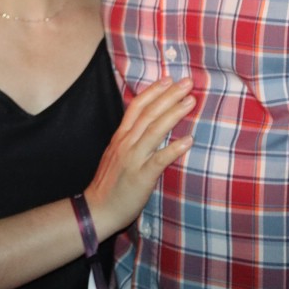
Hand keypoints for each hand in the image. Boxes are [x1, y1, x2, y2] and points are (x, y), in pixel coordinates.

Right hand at [84, 77, 194, 235]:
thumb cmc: (110, 183)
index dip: (153, 91)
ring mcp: (133, 159)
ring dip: (174, 114)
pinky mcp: (141, 177)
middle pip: (148, 113)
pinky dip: (174, 149)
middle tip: (188, 82)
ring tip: (191, 101)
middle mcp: (126, 143)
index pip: (136, 107)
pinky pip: (159, 160)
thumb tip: (149, 126)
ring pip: (154, 130)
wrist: (97, 209)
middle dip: (169, 95)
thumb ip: (130, 139)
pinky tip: (189, 141)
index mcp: (120, 137)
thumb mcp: (116, 154)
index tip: (168, 79)